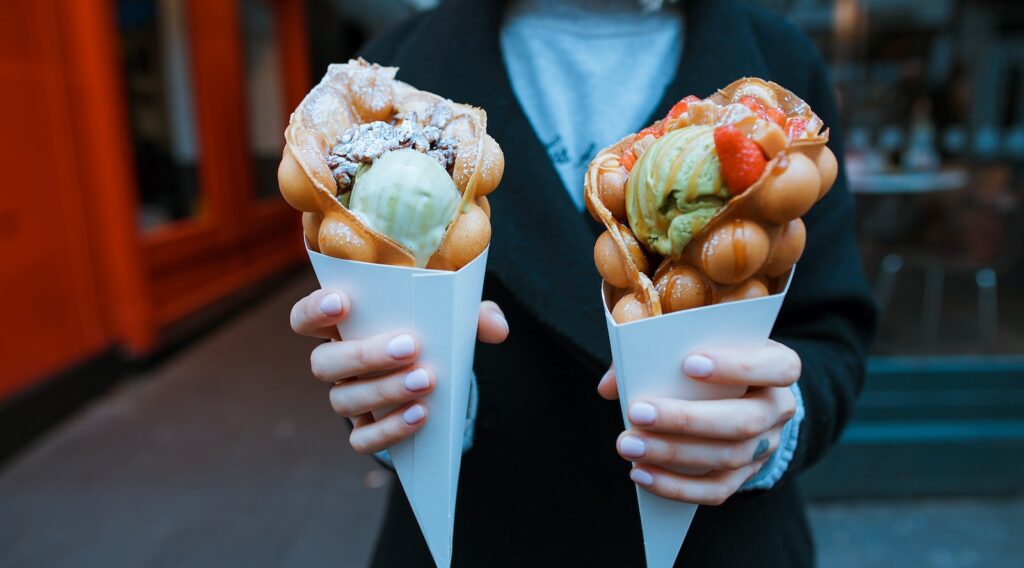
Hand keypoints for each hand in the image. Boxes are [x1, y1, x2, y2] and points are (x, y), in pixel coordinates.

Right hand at [291, 289, 508, 454]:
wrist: (442, 377)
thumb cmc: (436, 333)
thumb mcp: (455, 317)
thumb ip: (474, 314)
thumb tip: (496, 327)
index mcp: (345, 325)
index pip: (306, 317)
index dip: (315, 309)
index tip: (343, 302)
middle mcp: (337, 363)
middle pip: (323, 362)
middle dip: (364, 355)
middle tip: (408, 346)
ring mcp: (348, 398)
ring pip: (342, 400)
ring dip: (384, 391)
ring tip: (426, 381)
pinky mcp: (366, 429)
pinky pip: (363, 439)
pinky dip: (390, 429)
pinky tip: (421, 415)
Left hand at [597, 340, 799, 504]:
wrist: (737, 395)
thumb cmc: (707, 361)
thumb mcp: (692, 345)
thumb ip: (652, 354)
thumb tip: (611, 385)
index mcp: (777, 366)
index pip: (778, 366)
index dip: (738, 366)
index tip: (688, 363)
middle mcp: (779, 408)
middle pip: (744, 420)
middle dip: (687, 419)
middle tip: (637, 413)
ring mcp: (766, 446)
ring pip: (727, 458)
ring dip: (672, 453)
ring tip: (629, 445)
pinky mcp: (745, 475)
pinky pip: (716, 490)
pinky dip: (676, 486)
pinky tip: (641, 474)